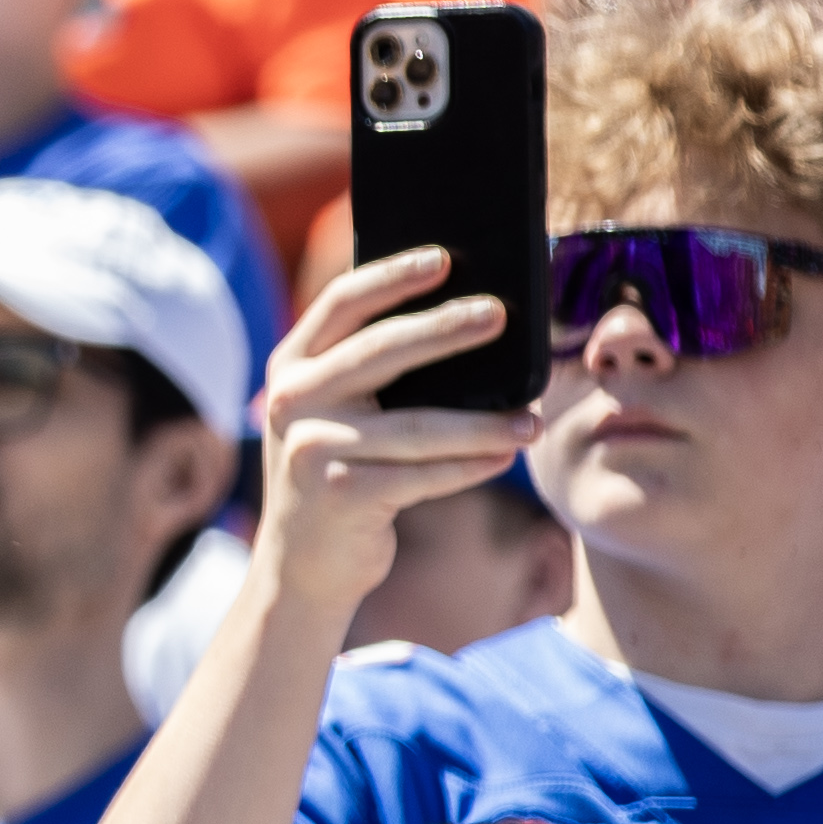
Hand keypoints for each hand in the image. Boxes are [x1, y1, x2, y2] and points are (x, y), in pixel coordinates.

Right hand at [244, 247, 540, 624]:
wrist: (303, 565)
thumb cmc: (341, 475)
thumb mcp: (337, 414)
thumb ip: (371, 372)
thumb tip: (466, 321)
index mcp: (290, 367)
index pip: (341, 304)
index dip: (392, 276)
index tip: (444, 258)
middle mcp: (291, 401)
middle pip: (382, 350)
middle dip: (448, 329)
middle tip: (502, 316)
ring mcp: (311, 448)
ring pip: (418, 425)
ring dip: (484, 423)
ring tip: (532, 420)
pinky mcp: (339, 494)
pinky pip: (424, 474)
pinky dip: (471, 466)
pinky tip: (502, 457)